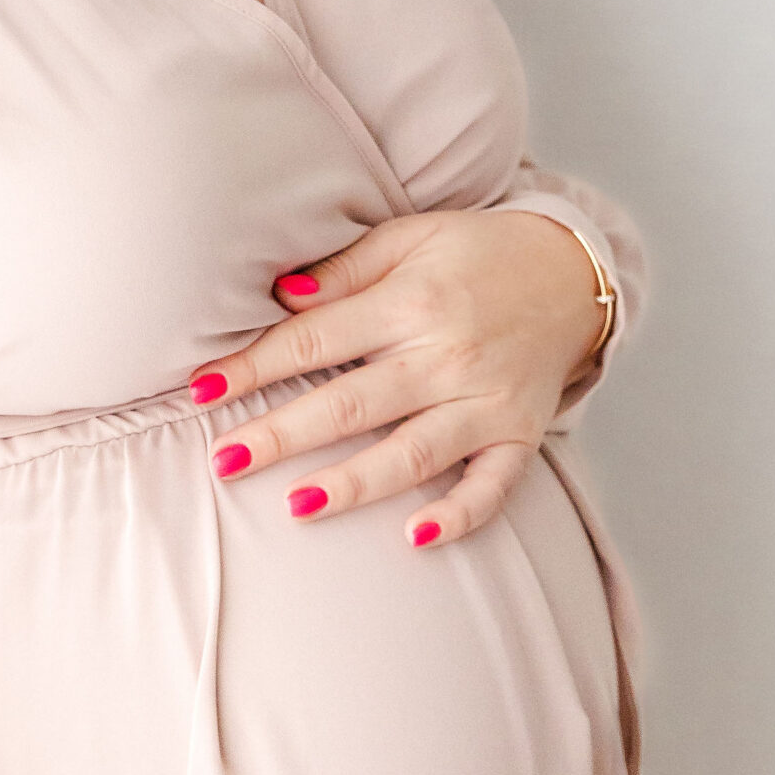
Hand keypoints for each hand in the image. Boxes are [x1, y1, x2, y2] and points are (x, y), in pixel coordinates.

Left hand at [193, 211, 605, 546]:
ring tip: (296, 506)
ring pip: (413, 451)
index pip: (316, 339)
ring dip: (354, 483)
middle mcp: (449, 354)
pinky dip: (459, 514)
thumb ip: (342, 271)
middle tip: (223, 461)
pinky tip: (416, 537)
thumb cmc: (474, 253)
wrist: (574, 273)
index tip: (200, 391)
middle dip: (283, 435)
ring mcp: (487, 401)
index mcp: (412, 301)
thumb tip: (278, 297)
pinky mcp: (521, 435)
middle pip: (352, 404)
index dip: (255, 366)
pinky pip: (492, 485)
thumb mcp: (408, 238)